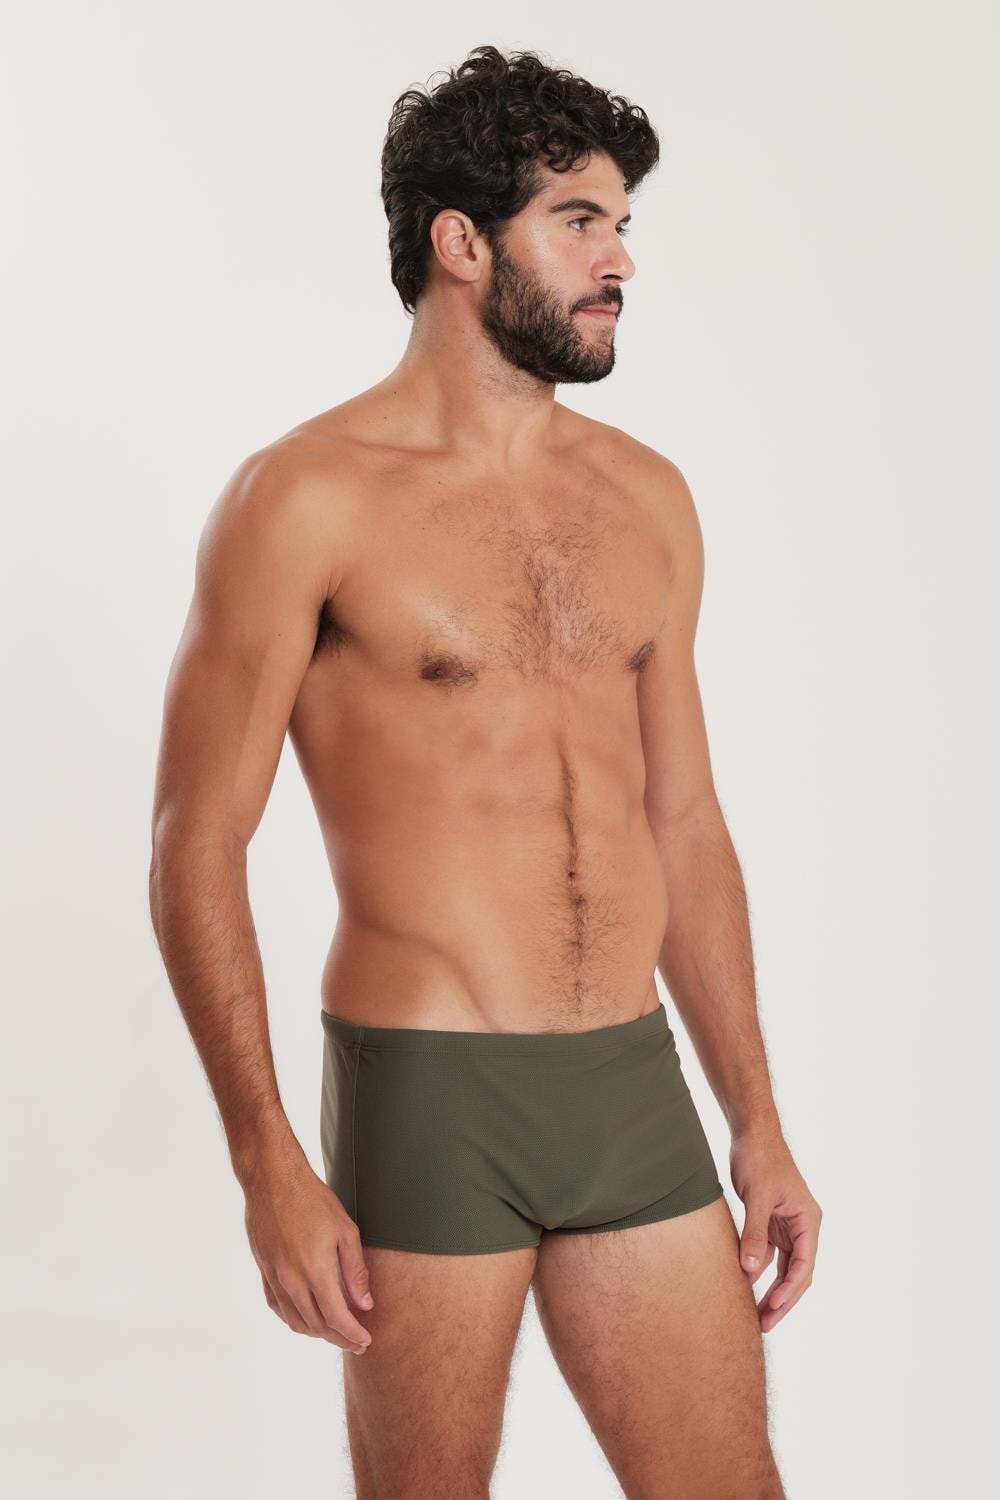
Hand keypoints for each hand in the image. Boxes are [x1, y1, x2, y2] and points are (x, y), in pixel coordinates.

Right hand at [242, 1152, 375, 1353]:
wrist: (272, 1181)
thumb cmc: (312, 1200)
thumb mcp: (345, 1231)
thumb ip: (355, 1271)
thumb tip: (364, 1304)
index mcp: (316, 1272)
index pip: (337, 1318)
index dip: (352, 1334)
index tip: (366, 1341)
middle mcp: (292, 1281)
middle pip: (317, 1325)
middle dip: (339, 1337)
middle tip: (356, 1342)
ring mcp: (275, 1278)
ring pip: (296, 1321)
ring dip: (317, 1332)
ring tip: (335, 1332)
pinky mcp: (264, 1271)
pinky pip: (278, 1307)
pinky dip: (294, 1319)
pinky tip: (306, 1317)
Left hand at [729, 1125, 821, 1332]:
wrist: (750, 1133)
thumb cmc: (759, 1159)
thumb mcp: (757, 1197)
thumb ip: (755, 1234)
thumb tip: (750, 1271)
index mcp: (808, 1221)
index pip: (804, 1265)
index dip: (790, 1291)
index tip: (773, 1308)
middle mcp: (802, 1226)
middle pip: (796, 1273)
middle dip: (782, 1299)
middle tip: (764, 1325)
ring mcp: (786, 1225)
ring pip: (783, 1267)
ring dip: (771, 1289)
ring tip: (756, 1316)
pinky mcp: (770, 1222)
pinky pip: (768, 1254)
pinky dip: (758, 1270)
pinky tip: (745, 1286)